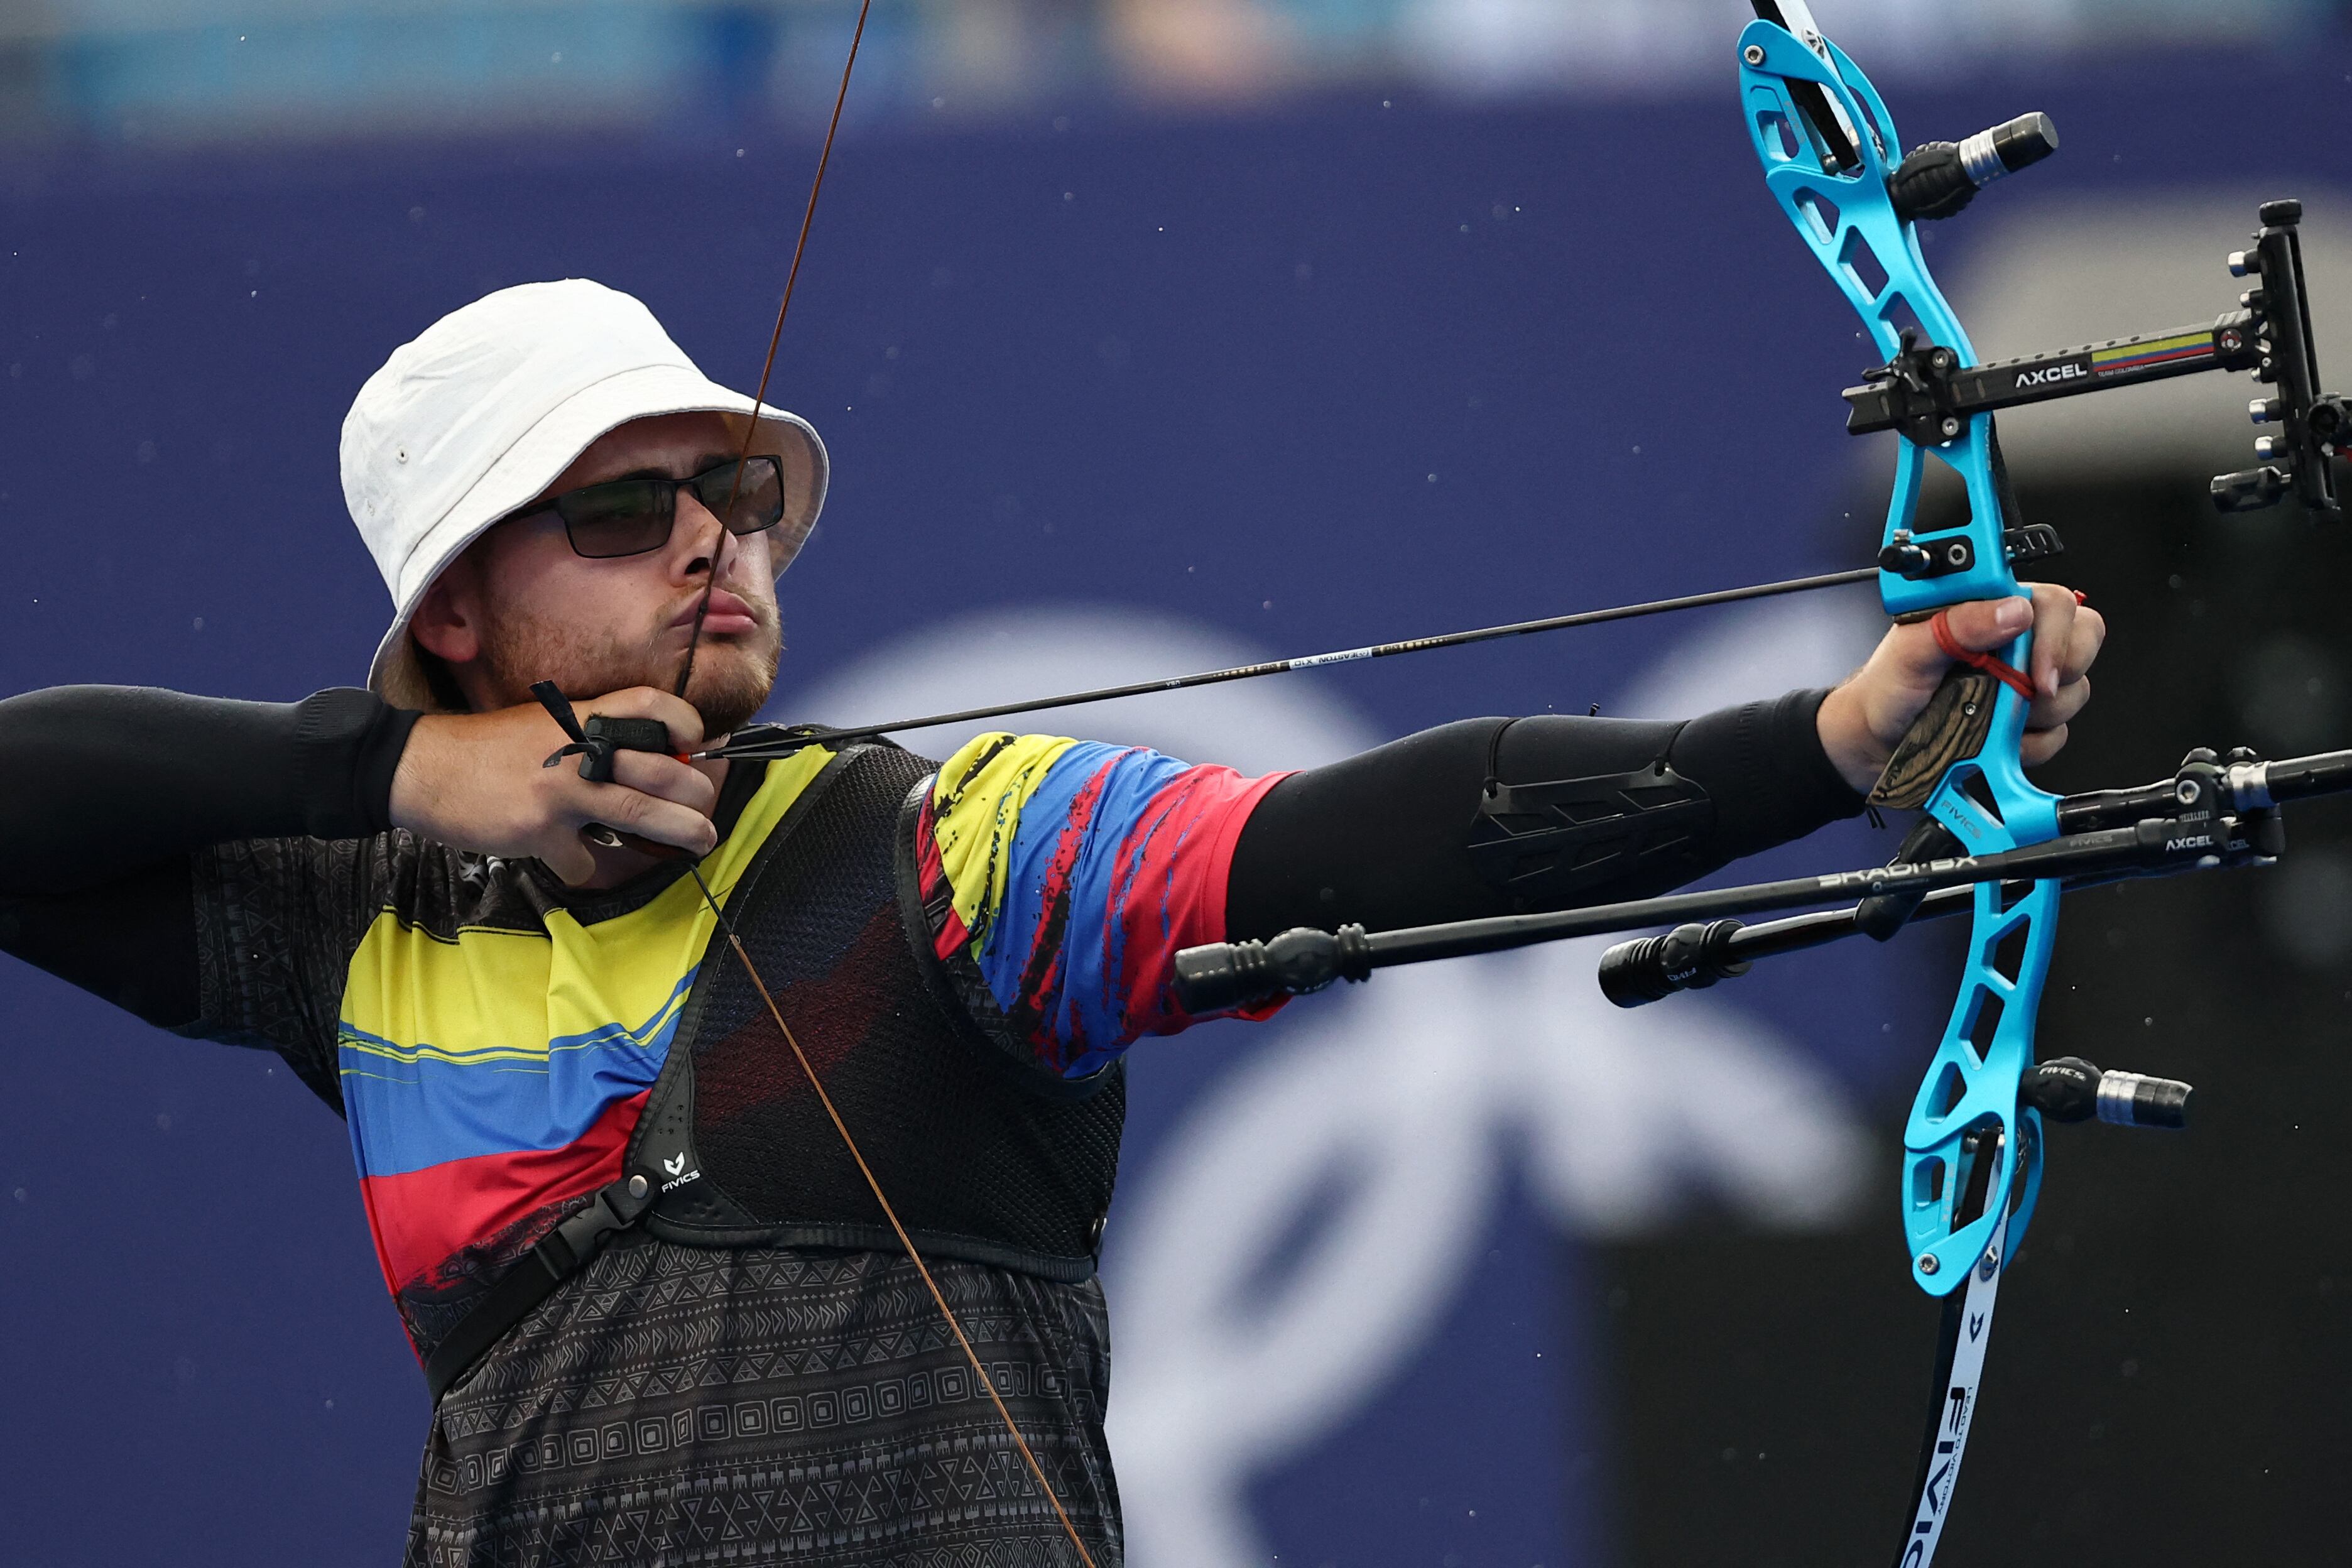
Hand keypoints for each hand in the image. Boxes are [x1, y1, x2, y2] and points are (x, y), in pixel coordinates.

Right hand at [390, 687, 719, 884]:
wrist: (421, 768)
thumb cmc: (486, 750)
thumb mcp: (543, 726)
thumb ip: (590, 736)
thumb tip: (646, 754)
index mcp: (579, 716)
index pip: (650, 704)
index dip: (684, 722)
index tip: (698, 742)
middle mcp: (576, 749)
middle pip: (660, 768)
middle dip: (696, 791)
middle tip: (705, 805)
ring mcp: (560, 790)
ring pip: (641, 812)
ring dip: (683, 830)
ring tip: (702, 839)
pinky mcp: (540, 830)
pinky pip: (583, 860)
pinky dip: (582, 864)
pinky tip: (569, 855)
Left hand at [1817, 582, 2105, 794]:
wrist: (1871, 744)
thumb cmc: (1885, 689)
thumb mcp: (1910, 650)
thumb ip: (1958, 623)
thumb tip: (2013, 610)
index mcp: (1991, 611)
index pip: (2056, 604)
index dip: (2056, 635)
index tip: (2035, 670)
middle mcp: (2016, 644)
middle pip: (2081, 642)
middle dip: (2053, 675)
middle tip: (2016, 694)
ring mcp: (2025, 685)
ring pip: (2072, 692)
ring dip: (2033, 714)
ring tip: (1986, 715)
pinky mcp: (2026, 725)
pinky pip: (2055, 736)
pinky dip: (2026, 745)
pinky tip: (1991, 740)